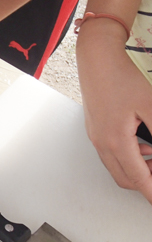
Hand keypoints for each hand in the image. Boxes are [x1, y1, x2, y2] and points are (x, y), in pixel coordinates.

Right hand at [77, 22, 151, 202]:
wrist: (97, 57)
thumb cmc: (120, 76)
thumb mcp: (151, 106)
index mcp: (115, 140)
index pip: (138, 178)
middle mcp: (101, 141)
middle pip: (124, 178)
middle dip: (145, 183)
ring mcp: (95, 134)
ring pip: (116, 165)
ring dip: (137, 168)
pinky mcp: (96, 126)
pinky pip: (111, 152)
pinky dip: (129, 155)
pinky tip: (144, 142)